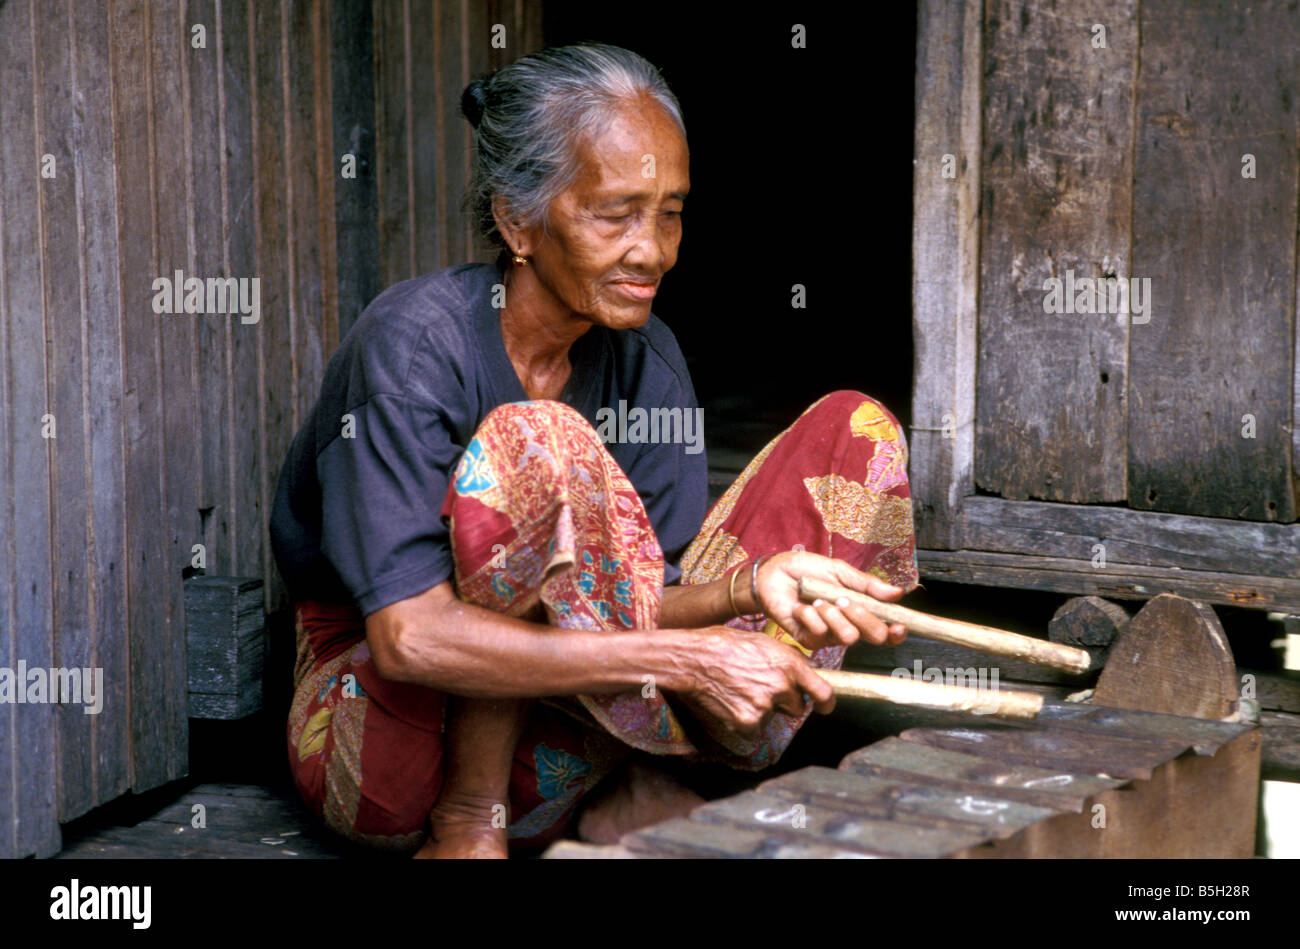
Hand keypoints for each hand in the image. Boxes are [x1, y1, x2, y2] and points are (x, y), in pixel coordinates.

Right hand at [678, 627, 835, 737]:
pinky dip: (745, 719)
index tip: (825, 707)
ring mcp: (765, 706)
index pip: (822, 692)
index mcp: (789, 664)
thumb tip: (804, 672)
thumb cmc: (725, 644)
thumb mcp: (764, 642)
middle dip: (785, 701)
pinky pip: (754, 727)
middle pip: (797, 707)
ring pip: (772, 716)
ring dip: (762, 708)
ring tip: (740, 689)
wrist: (694, 659)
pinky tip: (732, 701)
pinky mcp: (748, 722)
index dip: (826, 703)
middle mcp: (781, 686)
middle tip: (762, 688)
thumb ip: (788, 659)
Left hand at [752, 550, 908, 650]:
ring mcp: (829, 636)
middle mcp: (849, 626)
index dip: (896, 632)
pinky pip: (820, 634)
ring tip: (818, 600)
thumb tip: (898, 593)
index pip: (886, 630)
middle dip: (863, 616)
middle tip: (843, 599)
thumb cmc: (807, 570)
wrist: (773, 574)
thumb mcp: (839, 571)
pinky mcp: (809, 640)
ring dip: (833, 615)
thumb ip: (867, 585)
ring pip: (848, 637)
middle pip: (874, 636)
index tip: (899, 624)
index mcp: (860, 610)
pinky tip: (800, 605)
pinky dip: (810, 615)